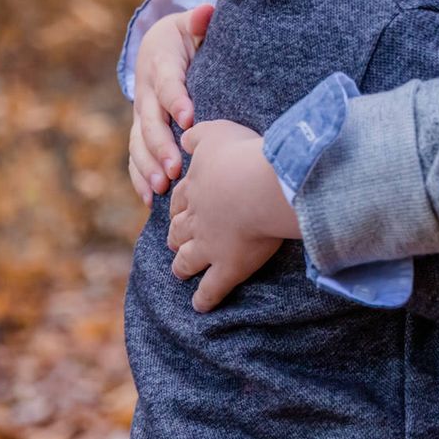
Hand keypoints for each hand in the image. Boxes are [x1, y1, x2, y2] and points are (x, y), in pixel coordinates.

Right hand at [129, 4, 212, 204]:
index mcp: (160, 65)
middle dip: (161, 146)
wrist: (155, 48)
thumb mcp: (191, 26)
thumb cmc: (185, 37)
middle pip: (150, 122)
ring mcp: (140, 115)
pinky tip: (149, 199)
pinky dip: (139, 177)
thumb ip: (200, 21)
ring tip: (163, 187)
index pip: (168, 84)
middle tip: (175, 169)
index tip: (190, 117)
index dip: (177, 100)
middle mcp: (146, 93)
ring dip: (148, 167)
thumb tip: (205, 11)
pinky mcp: (139, 131)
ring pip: (138, 144)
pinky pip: (134, 156)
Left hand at [168, 119, 297, 311]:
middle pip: (179, 231)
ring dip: (183, 267)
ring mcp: (210, 246)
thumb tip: (184, 134)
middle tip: (177, 241)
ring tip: (181, 271)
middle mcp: (196, 220)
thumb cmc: (242, 156)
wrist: (261, 187)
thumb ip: (198, 135)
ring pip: (187, 261)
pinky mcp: (228, 267)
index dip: (180, 205)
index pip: (180, 199)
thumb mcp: (216, 133)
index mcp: (195, 188)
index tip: (179, 209)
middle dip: (177, 236)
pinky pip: (212, 288)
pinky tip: (200, 305)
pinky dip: (205, 298)